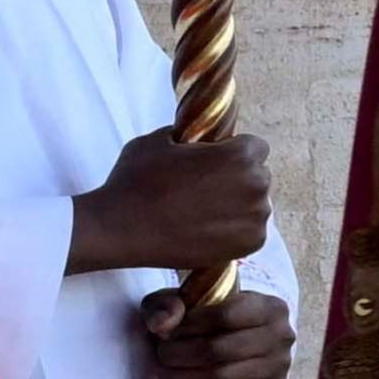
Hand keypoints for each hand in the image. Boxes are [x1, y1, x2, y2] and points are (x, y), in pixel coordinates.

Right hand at [65, 129, 271, 278]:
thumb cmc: (136, 181)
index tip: (215, 161)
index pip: (256, 146)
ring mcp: (255, 216)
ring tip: (200, 211)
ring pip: (255, 204)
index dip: (234, 151)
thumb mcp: (158, 140)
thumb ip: (189, 135)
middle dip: (238, 177)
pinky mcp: (251, 243)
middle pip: (258, 175)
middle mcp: (256, 185)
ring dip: (237, 204)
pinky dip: (234, 230)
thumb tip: (196, 136)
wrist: (120, 229)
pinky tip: (205, 228)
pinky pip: (251, 229)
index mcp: (240, 156)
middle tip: (203, 188)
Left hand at [134, 286, 287, 378]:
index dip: (189, 325)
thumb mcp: (185, 301)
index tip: (170, 331)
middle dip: (181, 355)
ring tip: (165, 375)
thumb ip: (167, 303)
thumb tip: (162, 325)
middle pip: (221, 350)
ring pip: (223, 378)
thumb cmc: (210, 317)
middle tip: (162, 355)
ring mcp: (280, 367)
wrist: (237, 341)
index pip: (225, 315)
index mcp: (269, 306)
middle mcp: (282, 336)